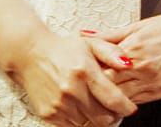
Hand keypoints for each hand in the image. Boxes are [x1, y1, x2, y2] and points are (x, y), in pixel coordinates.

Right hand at [7, 31, 136, 125]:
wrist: (30, 54)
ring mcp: (59, 105)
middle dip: (114, 116)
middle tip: (116, 109)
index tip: (131, 108)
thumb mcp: (91, 42)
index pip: (112, 99)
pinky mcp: (48, 114)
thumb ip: (112, 52)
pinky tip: (84, 111)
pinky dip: (81, 122)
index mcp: (85, 72)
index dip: (125, 107)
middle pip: (102, 118)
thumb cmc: (63, 48)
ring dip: (97, 121)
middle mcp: (71, 90)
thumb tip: (129, 64)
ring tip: (100, 109)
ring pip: (88, 125)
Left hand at [87, 5, 160, 102]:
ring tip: (93, 101)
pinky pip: (136, 102)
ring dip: (106, 101)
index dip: (85, 74)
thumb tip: (82, 35)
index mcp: (132, 49)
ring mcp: (152, 82)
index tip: (75, 75)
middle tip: (78, 93)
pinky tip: (115, 103)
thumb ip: (109, 35)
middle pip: (107, 87)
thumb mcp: (140, 25)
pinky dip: (123, 103)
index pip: (99, 69)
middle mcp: (141, 68)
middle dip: (92, 91)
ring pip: (119, 100)